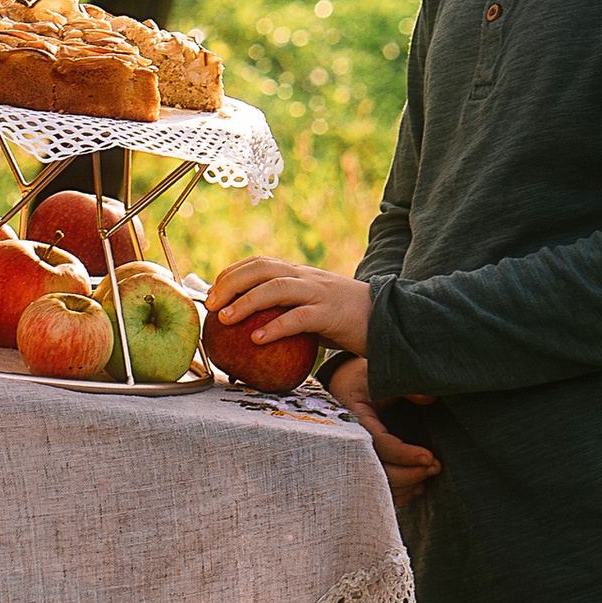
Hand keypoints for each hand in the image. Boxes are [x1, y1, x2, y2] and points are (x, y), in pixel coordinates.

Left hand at [204, 255, 371, 360]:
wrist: (390, 321)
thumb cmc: (346, 320)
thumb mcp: (313, 308)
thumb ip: (288, 310)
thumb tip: (252, 328)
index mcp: (300, 274)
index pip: (260, 263)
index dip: (232, 273)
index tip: (212, 291)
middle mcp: (307, 278)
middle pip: (262, 268)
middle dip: (231, 282)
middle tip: (211, 304)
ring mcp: (319, 294)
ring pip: (277, 288)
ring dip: (246, 302)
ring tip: (224, 319)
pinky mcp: (331, 315)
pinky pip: (298, 319)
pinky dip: (274, 328)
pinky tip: (256, 340)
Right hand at [319, 352, 441, 503]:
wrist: (338, 385)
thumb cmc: (361, 379)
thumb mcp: (379, 374)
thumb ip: (405, 384)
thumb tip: (430, 397)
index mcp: (354, 419)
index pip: (379, 444)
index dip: (405, 454)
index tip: (430, 457)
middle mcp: (349, 442)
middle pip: (377, 470)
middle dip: (409, 474)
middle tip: (435, 466)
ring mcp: (351, 455)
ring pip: (376, 483)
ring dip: (405, 485)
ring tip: (429, 474)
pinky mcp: (358, 463)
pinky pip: (375, 487)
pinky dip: (397, 492)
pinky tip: (417, 487)